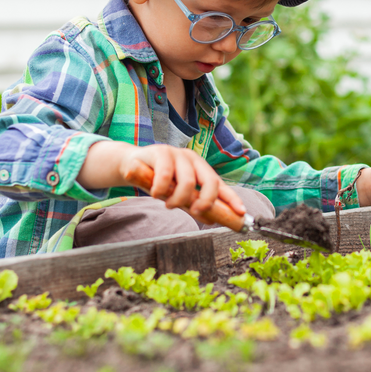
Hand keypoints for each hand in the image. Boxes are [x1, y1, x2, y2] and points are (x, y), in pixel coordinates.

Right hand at [119, 144, 246, 221]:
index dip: (232, 199)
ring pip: (188, 181)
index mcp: (200, 169)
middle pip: (210, 181)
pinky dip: (161, 189)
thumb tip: (211, 219)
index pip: (220, 184)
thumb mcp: (176, 194)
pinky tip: (155, 193)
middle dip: (206, 201)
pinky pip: (166, 175)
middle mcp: (192, 159)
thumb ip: (191, 204)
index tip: (241, 213)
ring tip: (168, 204)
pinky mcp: (160, 152)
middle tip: (195, 212)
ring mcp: (177, 154)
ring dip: (179, 199)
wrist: (130, 164)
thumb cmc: (155, 180)